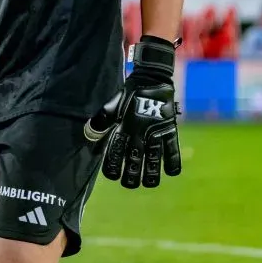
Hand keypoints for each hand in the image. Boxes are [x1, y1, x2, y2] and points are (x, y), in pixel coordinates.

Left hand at [84, 36, 181, 188]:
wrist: (151, 79)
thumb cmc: (129, 94)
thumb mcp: (112, 106)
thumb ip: (102, 121)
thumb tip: (88, 134)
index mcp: (123, 129)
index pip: (116, 153)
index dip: (113, 167)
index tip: (112, 176)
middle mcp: (139, 134)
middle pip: (135, 162)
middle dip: (131, 176)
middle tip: (130, 183)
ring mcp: (155, 133)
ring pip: (153, 160)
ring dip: (151, 175)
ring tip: (149, 183)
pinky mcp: (169, 130)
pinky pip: (172, 150)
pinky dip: (173, 162)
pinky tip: (171, 172)